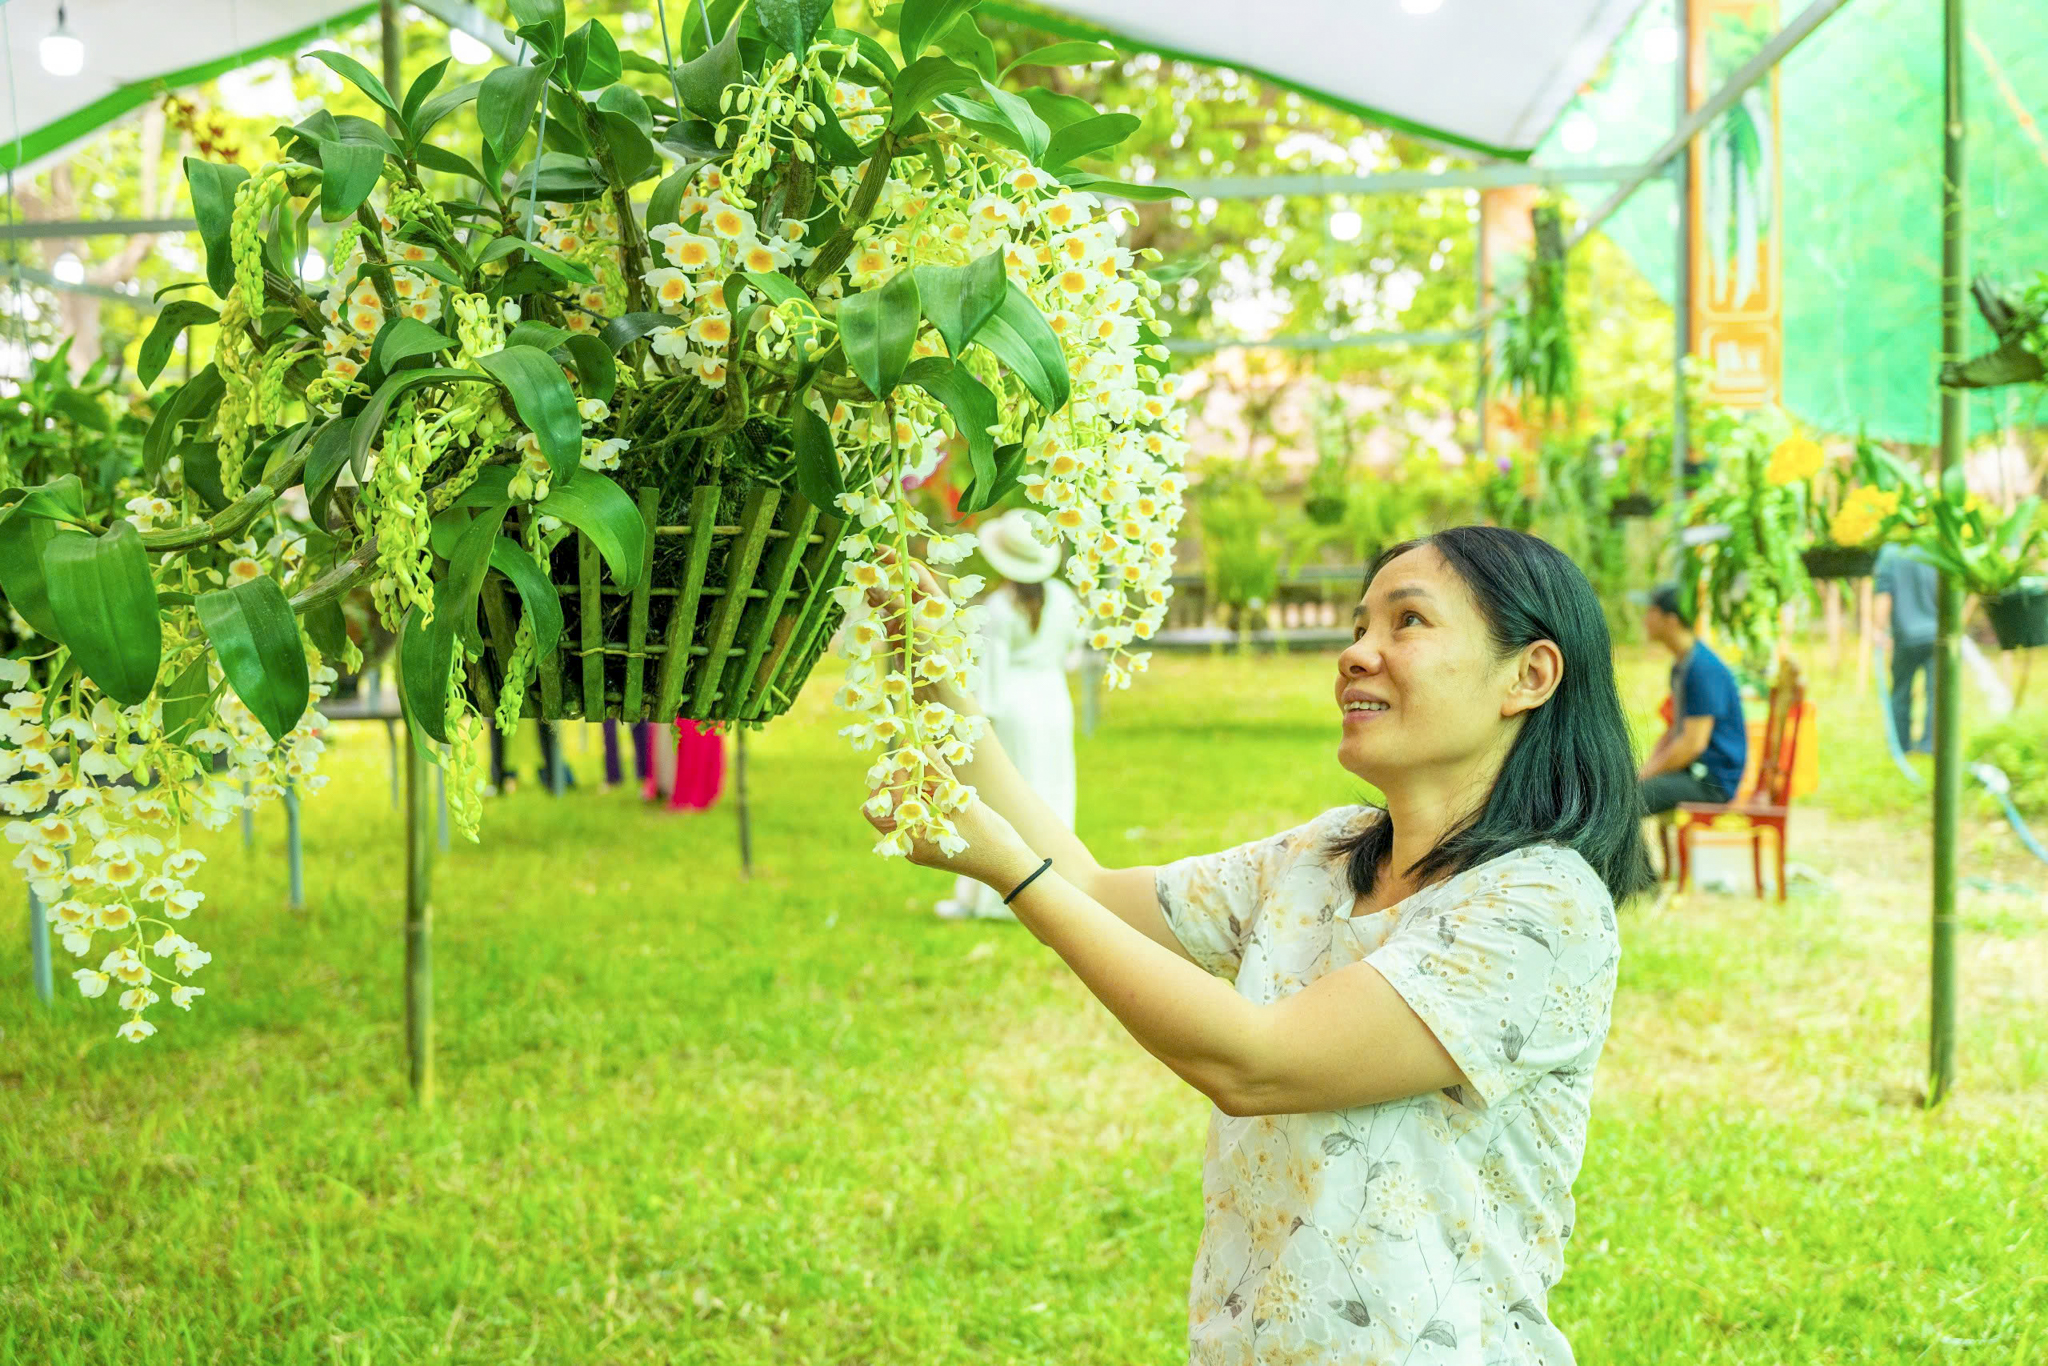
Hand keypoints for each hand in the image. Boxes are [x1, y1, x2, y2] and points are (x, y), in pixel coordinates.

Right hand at [863, 544, 980, 716]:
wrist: (942, 699)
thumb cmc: (940, 661)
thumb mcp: (918, 628)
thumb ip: (897, 605)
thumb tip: (875, 582)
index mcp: (938, 602)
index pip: (918, 573)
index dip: (899, 559)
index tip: (879, 548)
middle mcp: (925, 610)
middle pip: (902, 585)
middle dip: (883, 572)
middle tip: (862, 560)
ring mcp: (912, 624)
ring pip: (890, 601)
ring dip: (875, 590)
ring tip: (857, 577)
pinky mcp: (901, 640)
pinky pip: (885, 619)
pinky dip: (874, 610)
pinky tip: (863, 599)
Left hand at [863, 749, 1036, 885]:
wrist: (1009, 865)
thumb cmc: (989, 839)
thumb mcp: (963, 802)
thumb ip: (939, 774)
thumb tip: (923, 745)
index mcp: (913, 842)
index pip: (887, 804)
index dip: (896, 774)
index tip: (907, 748)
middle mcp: (910, 845)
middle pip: (885, 809)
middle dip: (894, 780)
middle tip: (907, 755)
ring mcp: (919, 844)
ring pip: (901, 809)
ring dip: (907, 785)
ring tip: (919, 760)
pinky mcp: (930, 839)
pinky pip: (916, 814)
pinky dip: (920, 795)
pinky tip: (930, 776)